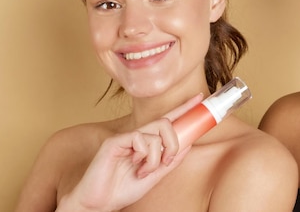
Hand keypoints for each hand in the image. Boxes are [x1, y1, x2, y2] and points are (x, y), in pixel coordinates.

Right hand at [57, 94, 203, 211]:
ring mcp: (126, 137)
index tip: (199, 98)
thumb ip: (171, 161)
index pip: (168, 120)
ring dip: (157, 157)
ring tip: (145, 171)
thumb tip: (189, 144)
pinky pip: (140, 139)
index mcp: (147, 142)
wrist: (100, 203)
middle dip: (174, 143)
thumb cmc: (122, 189)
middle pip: (166, 123)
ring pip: (156, 133)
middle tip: (167, 161)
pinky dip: (145, 156)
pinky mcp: (115, 141)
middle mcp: (137, 136)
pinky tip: (135, 167)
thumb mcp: (154, 176)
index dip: (184, 108)